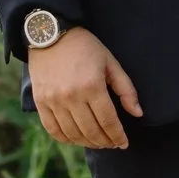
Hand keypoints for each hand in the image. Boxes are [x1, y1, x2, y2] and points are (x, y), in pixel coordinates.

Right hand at [30, 25, 142, 149]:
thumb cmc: (85, 47)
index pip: (108, 121)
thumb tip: (137, 113)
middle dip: (105, 142)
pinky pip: (53, 130)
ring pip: (73, 134)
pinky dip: (66, 139)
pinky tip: (76, 139)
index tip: (124, 143)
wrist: (51, 34)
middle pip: (91, 131)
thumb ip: (126, 89)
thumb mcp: (110, 63)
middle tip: (112, 143)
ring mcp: (54, 101)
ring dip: (87, 143)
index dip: (118, 136)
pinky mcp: (40, 102)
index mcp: (92, 86)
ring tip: (97, 142)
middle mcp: (72, 96)